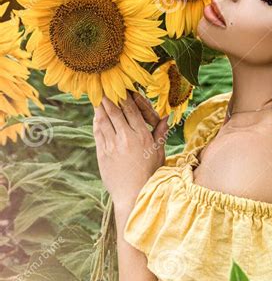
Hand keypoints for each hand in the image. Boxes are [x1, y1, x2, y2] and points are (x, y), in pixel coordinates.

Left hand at [93, 91, 168, 209]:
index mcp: (142, 136)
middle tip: (104, 86)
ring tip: (98, 96)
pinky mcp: (102, 153)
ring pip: (104, 119)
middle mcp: (126, 138)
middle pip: (115, 110)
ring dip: (100, 106)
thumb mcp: (158, 153)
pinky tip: (97, 115)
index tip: (120, 87)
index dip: (124, 96)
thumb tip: (165, 117)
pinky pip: (98, 132)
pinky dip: (97, 121)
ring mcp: (112, 145)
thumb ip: (159, 133)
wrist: (133, 195)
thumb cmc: (149, 175)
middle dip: (109, 97)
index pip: (131, 109)